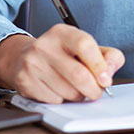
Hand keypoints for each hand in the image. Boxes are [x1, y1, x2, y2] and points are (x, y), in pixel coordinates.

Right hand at [0, 24, 124, 102]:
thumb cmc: (61, 53)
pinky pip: (54, 100)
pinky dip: (62, 100)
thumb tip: (109, 72)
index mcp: (62, 32)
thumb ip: (107, 56)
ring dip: (78, 96)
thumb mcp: (85, 47)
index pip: (85, 45)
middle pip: (78, 75)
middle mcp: (45, 46)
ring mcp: (32, 64)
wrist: (23, 57)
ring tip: (74, 88)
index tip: (106, 79)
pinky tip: (58, 90)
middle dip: (93, 89)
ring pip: (68, 92)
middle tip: (96, 91)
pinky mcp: (25, 82)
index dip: (99, 65)